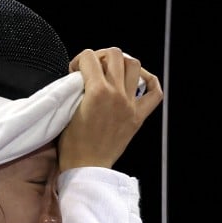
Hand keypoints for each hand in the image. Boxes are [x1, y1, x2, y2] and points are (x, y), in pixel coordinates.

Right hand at [57, 47, 162, 171]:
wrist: (86, 168)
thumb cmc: (72, 145)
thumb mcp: (67, 111)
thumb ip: (75, 89)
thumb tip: (81, 77)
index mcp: (96, 92)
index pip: (88, 57)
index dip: (78, 60)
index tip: (74, 71)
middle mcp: (117, 94)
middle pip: (114, 54)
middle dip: (100, 56)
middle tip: (93, 68)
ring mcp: (130, 104)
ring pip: (134, 65)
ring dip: (122, 63)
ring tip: (112, 71)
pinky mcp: (138, 116)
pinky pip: (154, 92)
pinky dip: (149, 81)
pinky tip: (138, 80)